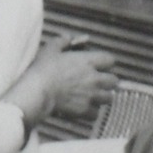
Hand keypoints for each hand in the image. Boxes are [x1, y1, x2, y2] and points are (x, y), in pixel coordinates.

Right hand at [4, 34, 118, 127]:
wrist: (38, 92)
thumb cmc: (43, 70)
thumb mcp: (51, 49)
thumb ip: (63, 41)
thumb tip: (70, 38)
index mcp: (88, 62)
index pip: (110, 60)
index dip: (106, 63)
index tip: (99, 66)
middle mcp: (94, 79)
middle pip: (114, 81)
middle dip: (108, 82)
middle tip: (98, 83)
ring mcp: (91, 95)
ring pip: (109, 98)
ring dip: (102, 97)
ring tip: (92, 97)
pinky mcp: (84, 110)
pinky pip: (96, 114)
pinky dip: (91, 113)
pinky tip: (83, 108)